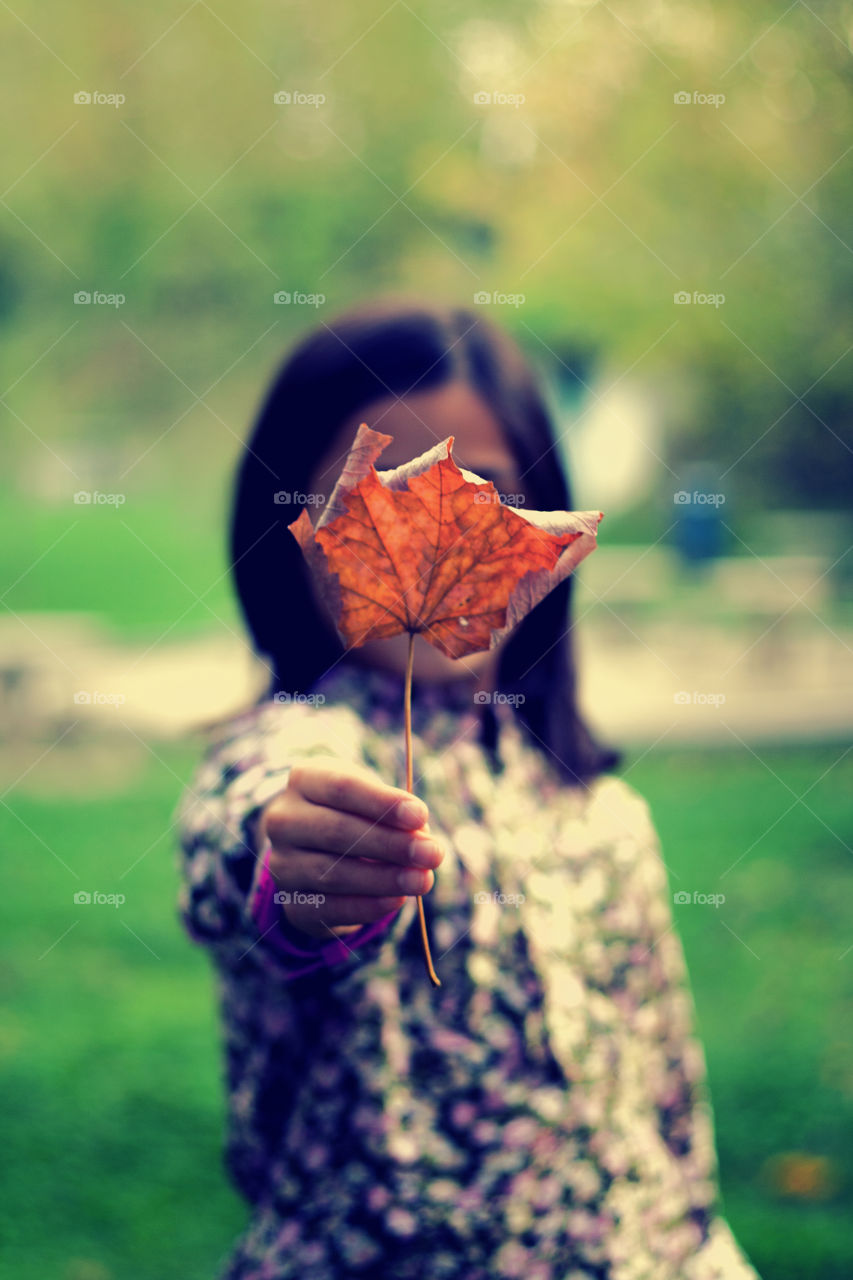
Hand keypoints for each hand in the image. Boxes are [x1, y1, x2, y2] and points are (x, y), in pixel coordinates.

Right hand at [259, 761, 444, 940]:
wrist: (314, 848)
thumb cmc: (354, 811)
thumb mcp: (370, 798)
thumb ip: (395, 814)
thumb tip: (421, 839)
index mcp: (304, 780)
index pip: (342, 787)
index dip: (382, 802)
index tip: (421, 815)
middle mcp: (284, 820)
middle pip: (337, 831)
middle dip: (391, 844)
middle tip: (432, 853)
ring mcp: (282, 863)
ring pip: (333, 873)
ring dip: (384, 879)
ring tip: (423, 880)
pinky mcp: (291, 902)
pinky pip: (330, 908)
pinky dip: (368, 905)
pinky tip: (397, 900)